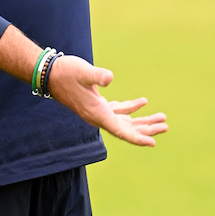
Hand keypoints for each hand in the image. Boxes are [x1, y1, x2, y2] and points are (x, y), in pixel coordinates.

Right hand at [46, 55, 167, 146]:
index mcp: (98, 113)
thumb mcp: (83, 72)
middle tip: (166, 126)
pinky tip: (142, 103)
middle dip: (147, 128)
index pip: (121, 131)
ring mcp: (97, 111)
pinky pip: (118, 111)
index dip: (137, 137)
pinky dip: (130, 108)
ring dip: (142, 120)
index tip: (153, 143)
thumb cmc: (66, 72)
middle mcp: (98, 116)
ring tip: (161, 118)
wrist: (48, 73)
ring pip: (124, 121)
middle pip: (127, 129)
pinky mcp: (96, 103)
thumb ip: (96, 76)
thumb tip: (109, 78)